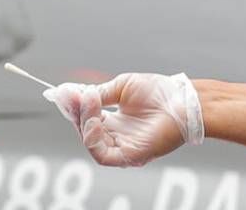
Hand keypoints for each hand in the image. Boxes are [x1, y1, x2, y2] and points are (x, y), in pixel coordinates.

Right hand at [42, 72, 203, 166]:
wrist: (182, 100)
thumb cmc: (159, 93)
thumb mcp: (122, 87)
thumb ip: (98, 94)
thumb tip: (73, 94)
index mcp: (114, 121)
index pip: (86, 118)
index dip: (74, 107)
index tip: (62, 93)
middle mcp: (116, 136)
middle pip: (84, 130)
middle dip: (76, 112)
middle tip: (73, 95)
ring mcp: (122, 148)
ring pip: (90, 142)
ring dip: (84, 121)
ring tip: (89, 101)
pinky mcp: (129, 157)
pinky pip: (102, 154)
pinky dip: (93, 137)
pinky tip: (96, 119)